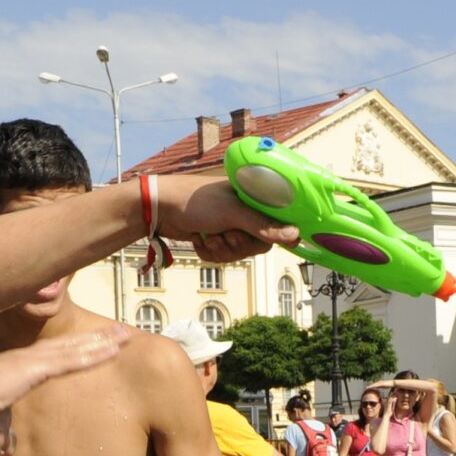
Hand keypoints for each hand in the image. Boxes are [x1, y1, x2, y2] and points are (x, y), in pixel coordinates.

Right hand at [0, 330, 128, 443]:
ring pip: (75, 348)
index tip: (95, 346)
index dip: (75, 351)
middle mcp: (24, 359)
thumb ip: (2, 433)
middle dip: (97, 338)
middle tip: (122, 331)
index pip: (52, 357)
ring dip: (103, 342)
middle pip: (69, 346)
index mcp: (15, 370)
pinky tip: (113, 349)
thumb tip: (7, 446)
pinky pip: (70, 360)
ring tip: (126, 334)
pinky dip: (94, 354)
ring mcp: (28, 360)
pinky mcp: (31, 368)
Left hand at [156, 173, 299, 263]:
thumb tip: (295, 236)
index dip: (269, 236)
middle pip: (257, 245)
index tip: (262, 240)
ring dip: (220, 250)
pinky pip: (220, 256)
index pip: (276, 225)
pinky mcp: (214, 237)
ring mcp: (228, 225)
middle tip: (224, 234)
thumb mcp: (232, 213)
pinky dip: (208, 251)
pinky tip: (198, 237)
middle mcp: (244, 212)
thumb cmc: (196, 201)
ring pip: (237, 254)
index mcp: (253, 199)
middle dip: (237, 245)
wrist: (160, 208)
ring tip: (206, 235)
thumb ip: (263, 225)